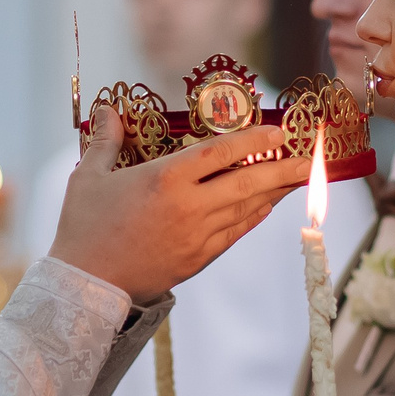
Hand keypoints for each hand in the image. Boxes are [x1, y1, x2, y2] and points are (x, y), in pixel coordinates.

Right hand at [48, 105, 311, 302]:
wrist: (86, 286)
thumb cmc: (83, 227)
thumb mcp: (88, 177)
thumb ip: (106, 140)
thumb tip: (107, 110)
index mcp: (164, 180)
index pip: (219, 153)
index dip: (253, 140)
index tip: (278, 131)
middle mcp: (188, 207)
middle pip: (247, 183)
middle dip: (283, 168)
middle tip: (311, 158)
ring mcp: (197, 236)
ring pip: (247, 209)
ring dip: (274, 191)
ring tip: (294, 176)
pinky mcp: (198, 259)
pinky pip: (235, 232)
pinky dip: (253, 217)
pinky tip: (265, 205)